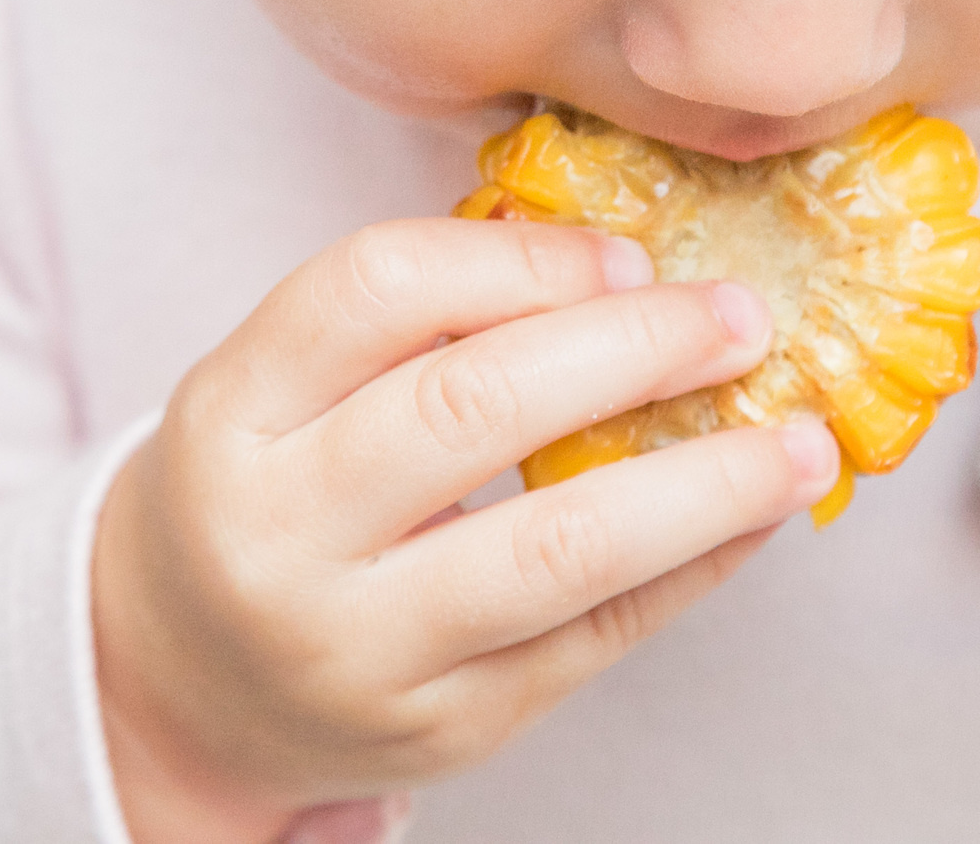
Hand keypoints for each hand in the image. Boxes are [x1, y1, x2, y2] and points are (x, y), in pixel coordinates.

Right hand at [91, 218, 839, 843]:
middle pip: (471, 407)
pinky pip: (593, 638)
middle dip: (635, 349)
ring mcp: (358, 647)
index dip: (521, 259)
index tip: (628, 252)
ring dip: (705, 484)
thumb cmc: (268, 491)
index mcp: (231, 414)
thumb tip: (624, 260)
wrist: (180, 681)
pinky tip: (753, 516)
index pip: (375, 290)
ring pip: (555, 548)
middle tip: (743, 320)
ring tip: (799, 440)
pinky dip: (694, 569)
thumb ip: (417, 317)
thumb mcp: (284, 386)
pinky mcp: (441, 727)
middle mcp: (277, 534)